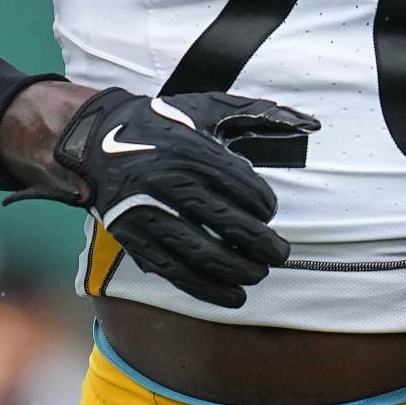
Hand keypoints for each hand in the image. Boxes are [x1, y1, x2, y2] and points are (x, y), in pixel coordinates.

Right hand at [13, 87, 317, 308]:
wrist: (95, 140)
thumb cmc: (161, 123)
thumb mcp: (205, 107)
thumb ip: (256, 114)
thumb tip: (310, 122)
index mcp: (192, 150)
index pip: (243, 187)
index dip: (265, 206)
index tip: (269, 212)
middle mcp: (170, 181)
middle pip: (229, 223)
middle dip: (263, 245)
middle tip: (281, 254)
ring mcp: (149, 213)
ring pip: (203, 252)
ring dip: (239, 271)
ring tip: (259, 274)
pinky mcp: (134, 237)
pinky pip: (175, 271)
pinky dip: (207, 290)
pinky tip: (232, 297)